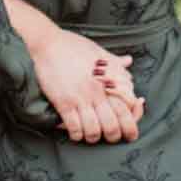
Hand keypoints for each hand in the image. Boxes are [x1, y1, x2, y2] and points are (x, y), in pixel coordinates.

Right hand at [33, 27, 143, 145]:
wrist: (47, 43)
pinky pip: (74, 128)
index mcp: (109, 79)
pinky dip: (77, 135)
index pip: (129, 107)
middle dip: (115, 136)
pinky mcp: (63, 103)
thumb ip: (115, 61)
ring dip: (94, 137)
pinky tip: (76, 131)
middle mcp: (98, 91)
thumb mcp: (98, 51)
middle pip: (113, 125)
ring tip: (93, 135)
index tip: (130, 125)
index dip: (133, 120)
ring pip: (94, 131)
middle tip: (112, 137)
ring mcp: (80, 98)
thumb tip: (128, 62)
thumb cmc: (73, 45)